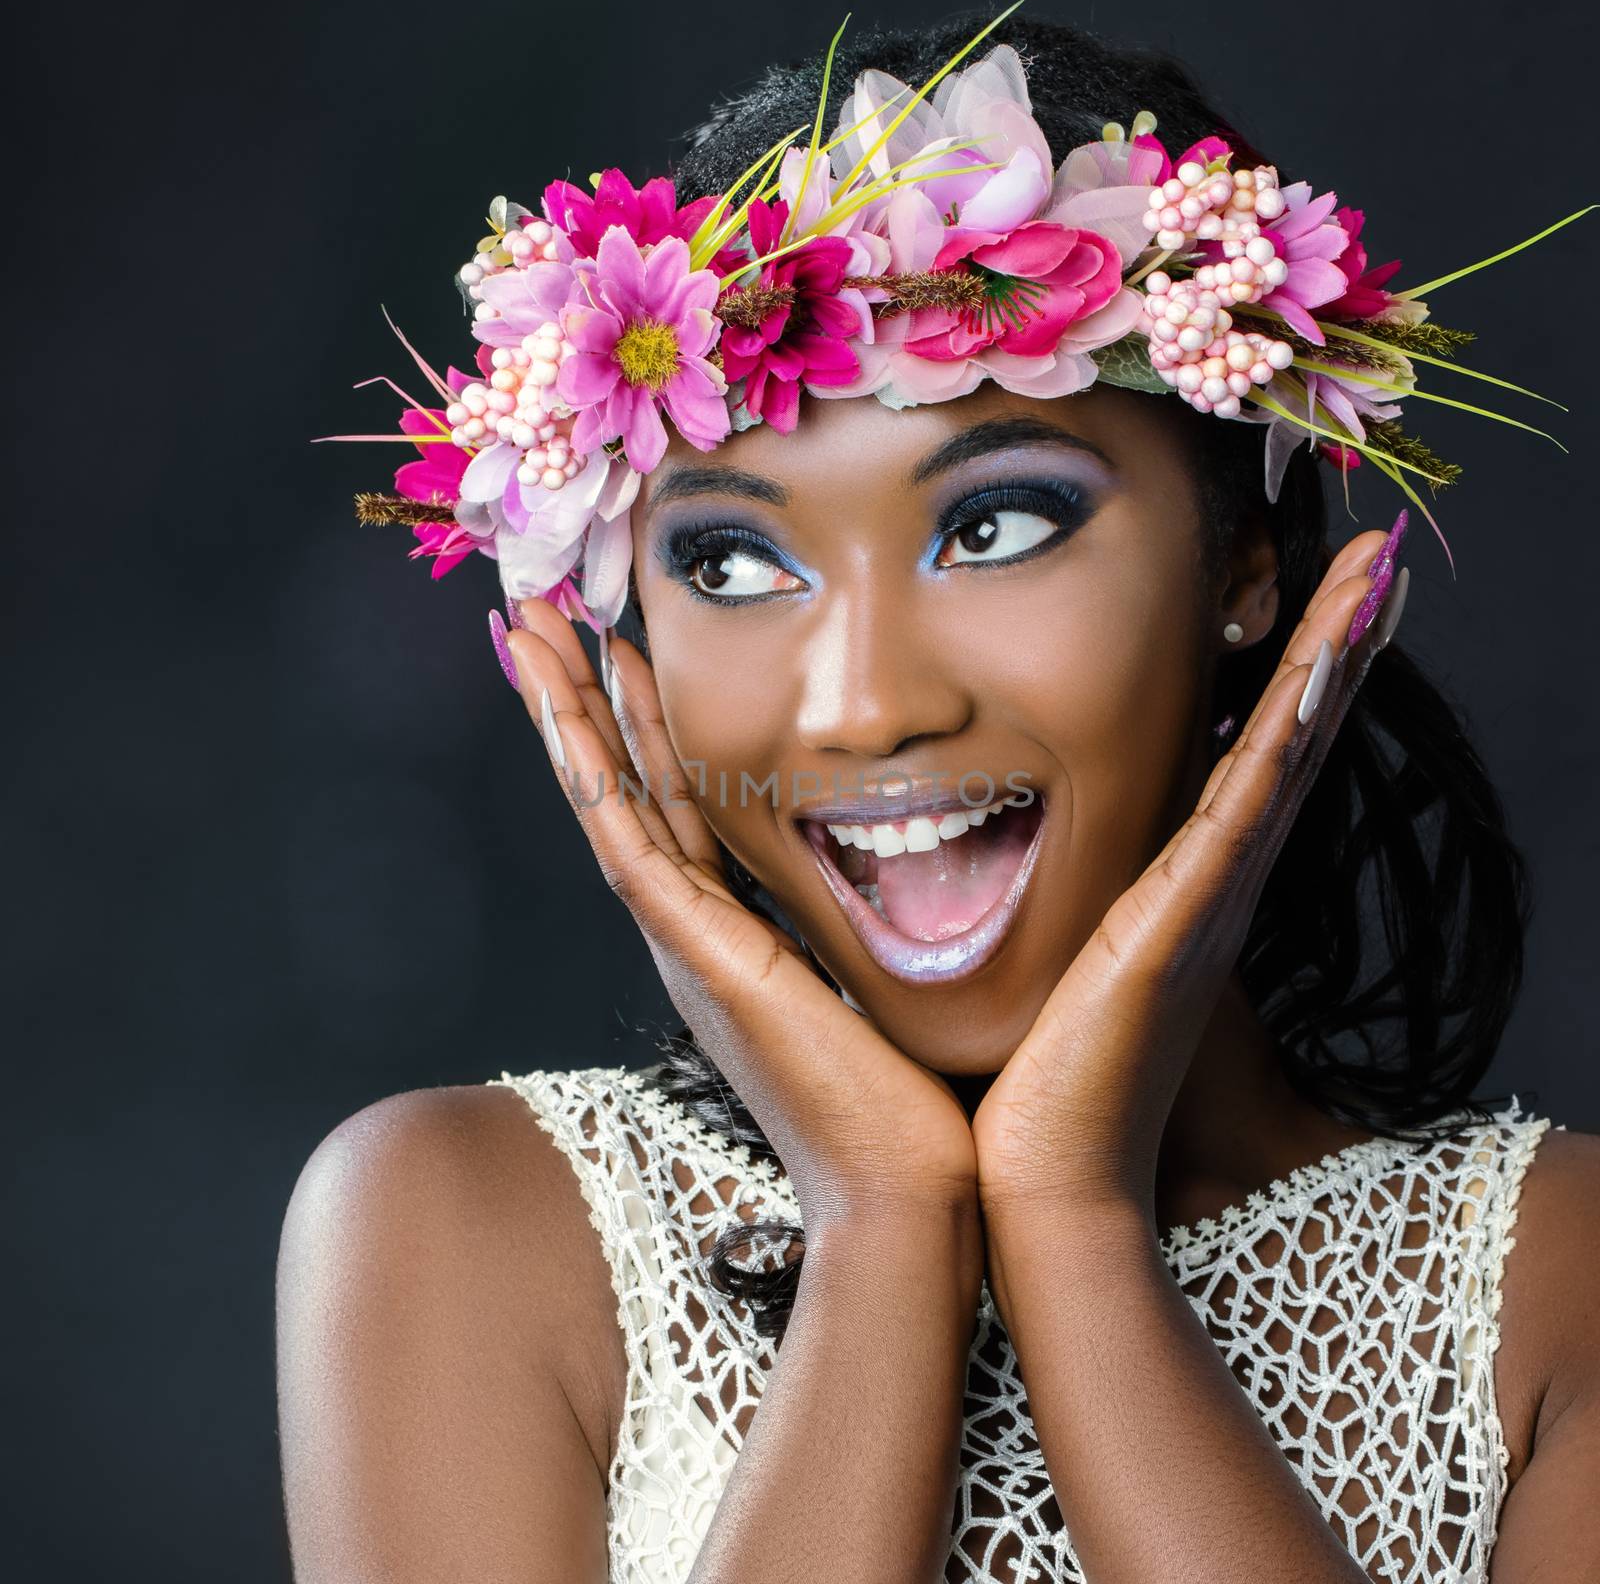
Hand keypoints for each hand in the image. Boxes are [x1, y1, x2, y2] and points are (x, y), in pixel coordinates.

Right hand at [503, 601, 978, 1229]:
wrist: (908, 1191)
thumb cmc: (913, 1093)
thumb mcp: (881, 967)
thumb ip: (864, 907)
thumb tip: (904, 846)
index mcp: (731, 927)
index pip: (670, 797)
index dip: (636, 717)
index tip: (619, 640)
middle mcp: (692, 927)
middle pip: (622, 785)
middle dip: (581, 694)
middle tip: (539, 609)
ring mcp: (686, 941)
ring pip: (608, 800)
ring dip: (566, 710)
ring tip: (525, 625)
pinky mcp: (701, 956)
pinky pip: (629, 842)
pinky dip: (591, 772)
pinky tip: (563, 705)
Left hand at [970, 525, 1403, 1214]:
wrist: (1039, 1171)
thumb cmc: (1034, 1075)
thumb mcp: (1045, 956)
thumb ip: (1045, 898)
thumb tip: (984, 848)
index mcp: (1176, 888)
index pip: (1242, 759)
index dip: (1284, 681)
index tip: (1309, 601)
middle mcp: (1211, 885)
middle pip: (1286, 741)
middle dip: (1328, 648)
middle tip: (1373, 560)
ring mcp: (1209, 900)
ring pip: (1283, 755)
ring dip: (1328, 661)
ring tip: (1372, 575)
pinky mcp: (1186, 920)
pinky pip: (1247, 806)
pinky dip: (1286, 732)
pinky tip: (1318, 664)